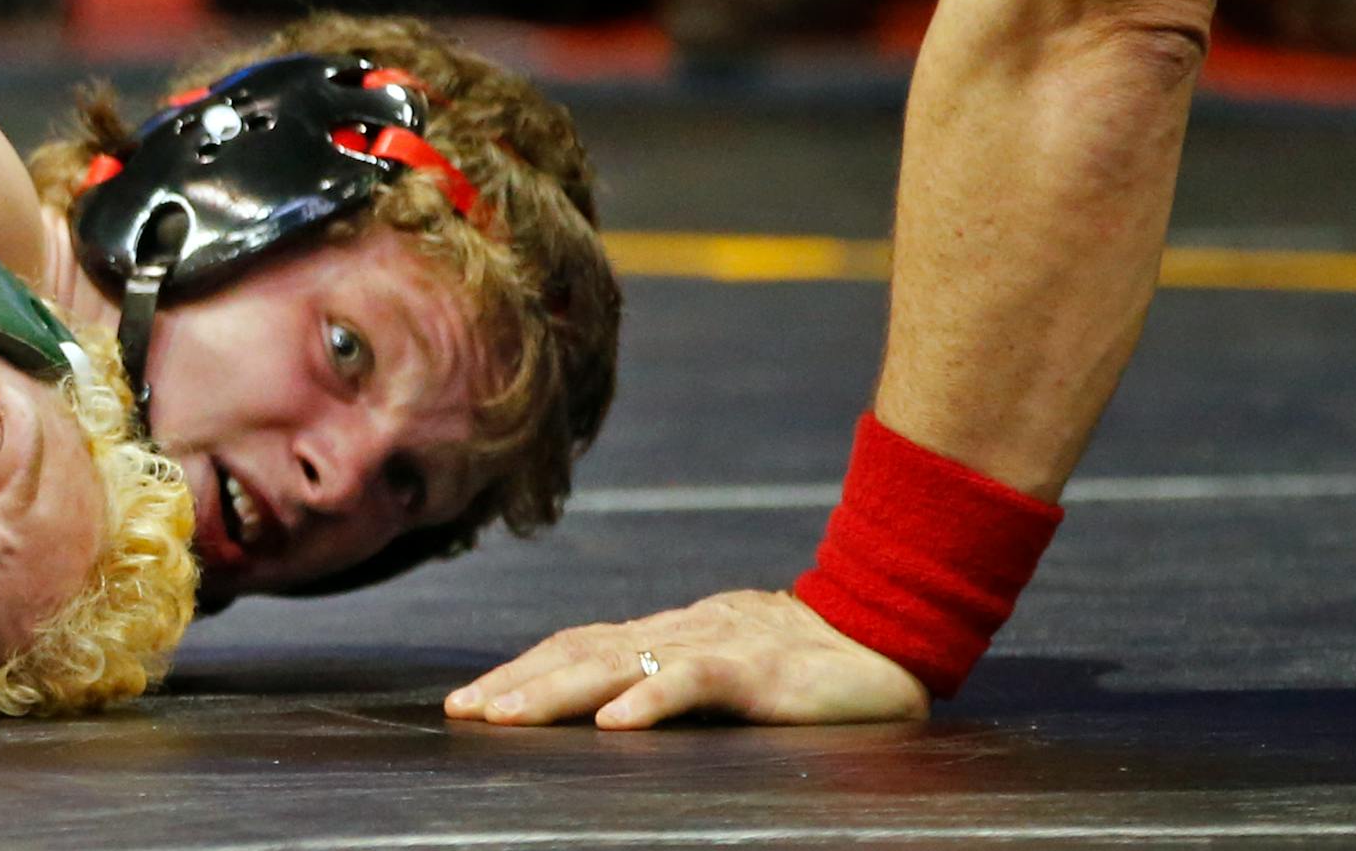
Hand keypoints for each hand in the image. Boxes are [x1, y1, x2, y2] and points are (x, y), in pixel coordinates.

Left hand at [443, 589, 930, 728]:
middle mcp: (682, 632)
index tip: (470, 703)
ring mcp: (718, 644)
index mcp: (672, 635)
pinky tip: (614, 724)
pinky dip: (650, 698)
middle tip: (461, 713)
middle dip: (517, 684)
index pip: (581, 646)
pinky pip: (695, 680)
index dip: (524, 671)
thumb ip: (680, 682)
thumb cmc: (813, 666)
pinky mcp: (760, 668)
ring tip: (504, 718)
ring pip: (620, 662)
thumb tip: (613, 713)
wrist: (893, 631)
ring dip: (556, 692)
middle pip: (582, 651)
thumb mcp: (731, 673)